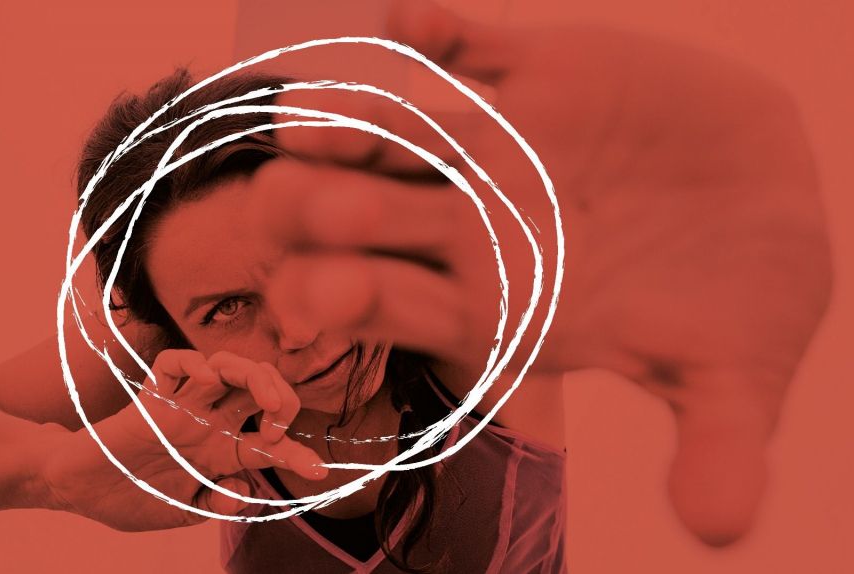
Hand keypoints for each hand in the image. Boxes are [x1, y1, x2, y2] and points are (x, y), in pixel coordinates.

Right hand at [42, 349, 321, 530]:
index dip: (296, 455)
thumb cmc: (129, 499)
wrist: (78, 492)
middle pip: (258, 391)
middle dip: (283, 397)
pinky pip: (176, 362)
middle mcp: (208, 423)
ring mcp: (182, 407)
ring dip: (253, 375)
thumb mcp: (182, 511)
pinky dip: (195, 363)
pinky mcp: (152, 397)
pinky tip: (209, 379)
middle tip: (281, 419)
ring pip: (228, 367)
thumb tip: (249, 494)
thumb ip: (215, 503)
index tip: (320, 470)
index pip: (268, 445)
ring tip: (265, 400)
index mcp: (220, 451)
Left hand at [246, 0, 831, 545]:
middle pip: (361, 216)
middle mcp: (474, 224)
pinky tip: (412, 22)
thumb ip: (715, 440)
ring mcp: (497, 144)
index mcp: (497, 303)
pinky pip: (469, 45)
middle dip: (323, 211)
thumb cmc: (742, 297)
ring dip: (349, 122)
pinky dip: (437, 32)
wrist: (771, 197)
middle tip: (295, 205)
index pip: (394, 305)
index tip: (313, 300)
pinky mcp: (538, 72)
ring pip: (393, 128)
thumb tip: (722, 533)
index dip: (345, 303)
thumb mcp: (733, 371)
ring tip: (309, 122)